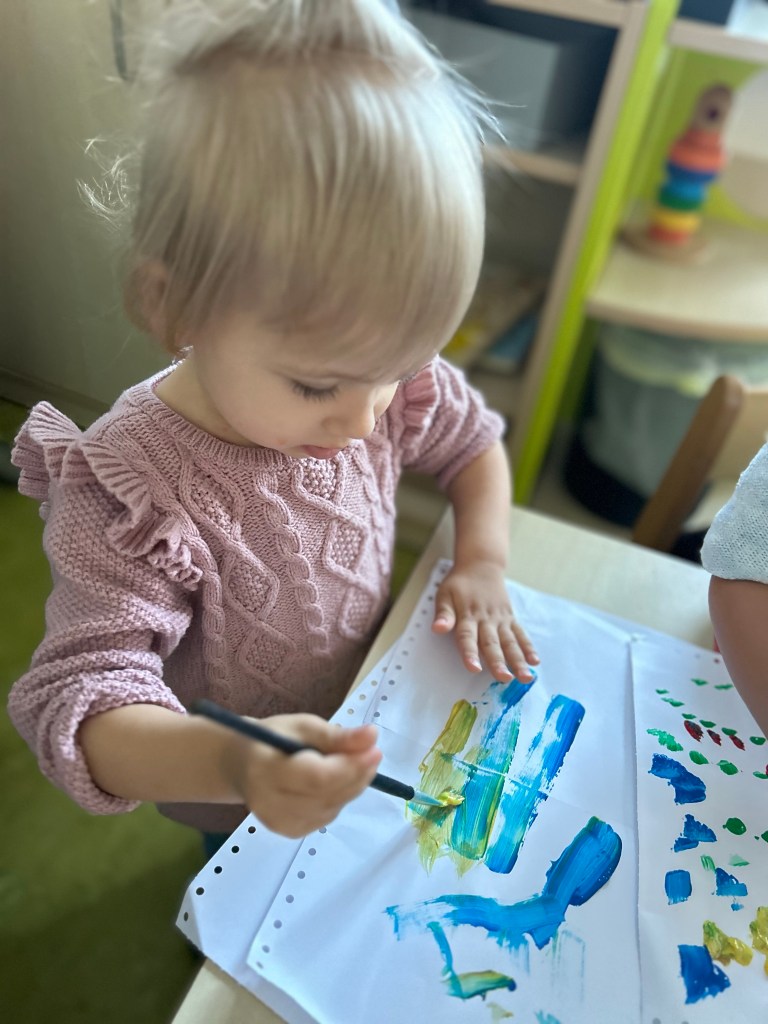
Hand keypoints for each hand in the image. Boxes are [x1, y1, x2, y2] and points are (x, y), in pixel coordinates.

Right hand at [223, 714, 381, 837]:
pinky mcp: (291, 833)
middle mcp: (271, 805)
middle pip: (327, 795)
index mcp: (266, 771)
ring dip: (351, 785)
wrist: (240, 767)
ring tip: (353, 762)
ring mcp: (281, 824)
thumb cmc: (270, 739)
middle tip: (373, 752)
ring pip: (333, 807)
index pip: (316, 778)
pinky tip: (335, 781)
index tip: (374, 749)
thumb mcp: (301, 726)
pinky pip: (328, 814)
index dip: (350, 767)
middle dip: (357, 774)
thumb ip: (335, 736)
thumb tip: (372, 736)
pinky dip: (340, 797)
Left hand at [431, 561, 538, 682]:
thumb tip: (437, 628)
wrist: (482, 565)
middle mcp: (486, 619)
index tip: (474, 668)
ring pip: (510, 642)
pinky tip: (535, 661)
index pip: (467, 637)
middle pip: (492, 643)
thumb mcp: (445, 594)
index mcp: (467, 615)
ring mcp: (501, 619)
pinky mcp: (510, 618)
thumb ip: (443, 614)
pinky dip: (528, 647)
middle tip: (504, 679)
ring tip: (525, 677)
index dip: (470, 653)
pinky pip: (520, 634)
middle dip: (498, 662)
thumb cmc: (460, 583)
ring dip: (518, 660)